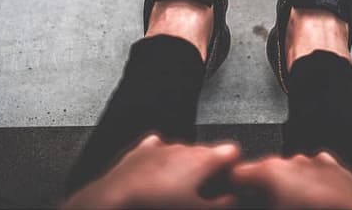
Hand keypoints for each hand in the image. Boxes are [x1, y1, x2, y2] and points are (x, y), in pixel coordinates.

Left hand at [63, 134, 239, 208]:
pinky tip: (158, 176)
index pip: (232, 152)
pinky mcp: (143, 152)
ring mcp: (163, 148)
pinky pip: (158, 151)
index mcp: (203, 159)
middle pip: (208, 153)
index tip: (231, 180)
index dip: (234, 166)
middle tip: (205, 191)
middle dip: (209, 170)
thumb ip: (222, 203)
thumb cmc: (158, 204)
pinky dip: (162, 162)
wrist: (117, 199)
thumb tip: (232, 199)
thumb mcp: (198, 209)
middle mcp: (185, 147)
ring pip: (183, 153)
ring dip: (185, 167)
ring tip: (178, 190)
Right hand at [231, 152, 351, 208]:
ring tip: (295, 205)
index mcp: (270, 171)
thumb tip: (241, 203)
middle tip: (265, 204)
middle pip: (264, 172)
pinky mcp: (334, 169)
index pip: (237, 173)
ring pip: (291, 173)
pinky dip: (310, 184)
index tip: (232, 196)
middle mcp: (291, 162)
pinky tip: (313, 201)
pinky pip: (314, 174)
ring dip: (288, 187)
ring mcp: (314, 163)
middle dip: (262, 189)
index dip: (232, 187)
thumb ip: (252, 204)